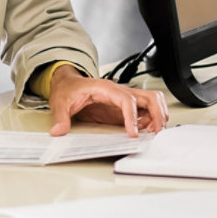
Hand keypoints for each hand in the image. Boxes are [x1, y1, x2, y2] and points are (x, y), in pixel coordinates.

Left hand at [47, 65, 168, 136]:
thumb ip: (60, 117)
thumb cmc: (68, 89)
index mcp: (106, 88)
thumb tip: (59, 130)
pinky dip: (151, 120)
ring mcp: (123, 100)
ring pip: (152, 102)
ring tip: (151, 132)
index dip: (132, 116)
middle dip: (156, 114)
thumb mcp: (60, 103)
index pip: (126, 99)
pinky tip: (144, 131)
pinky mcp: (123, 109)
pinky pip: (145, 111)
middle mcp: (119, 92)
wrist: (67, 84)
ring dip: (157, 116)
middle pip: (148, 97)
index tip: (132, 133)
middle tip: (153, 132)